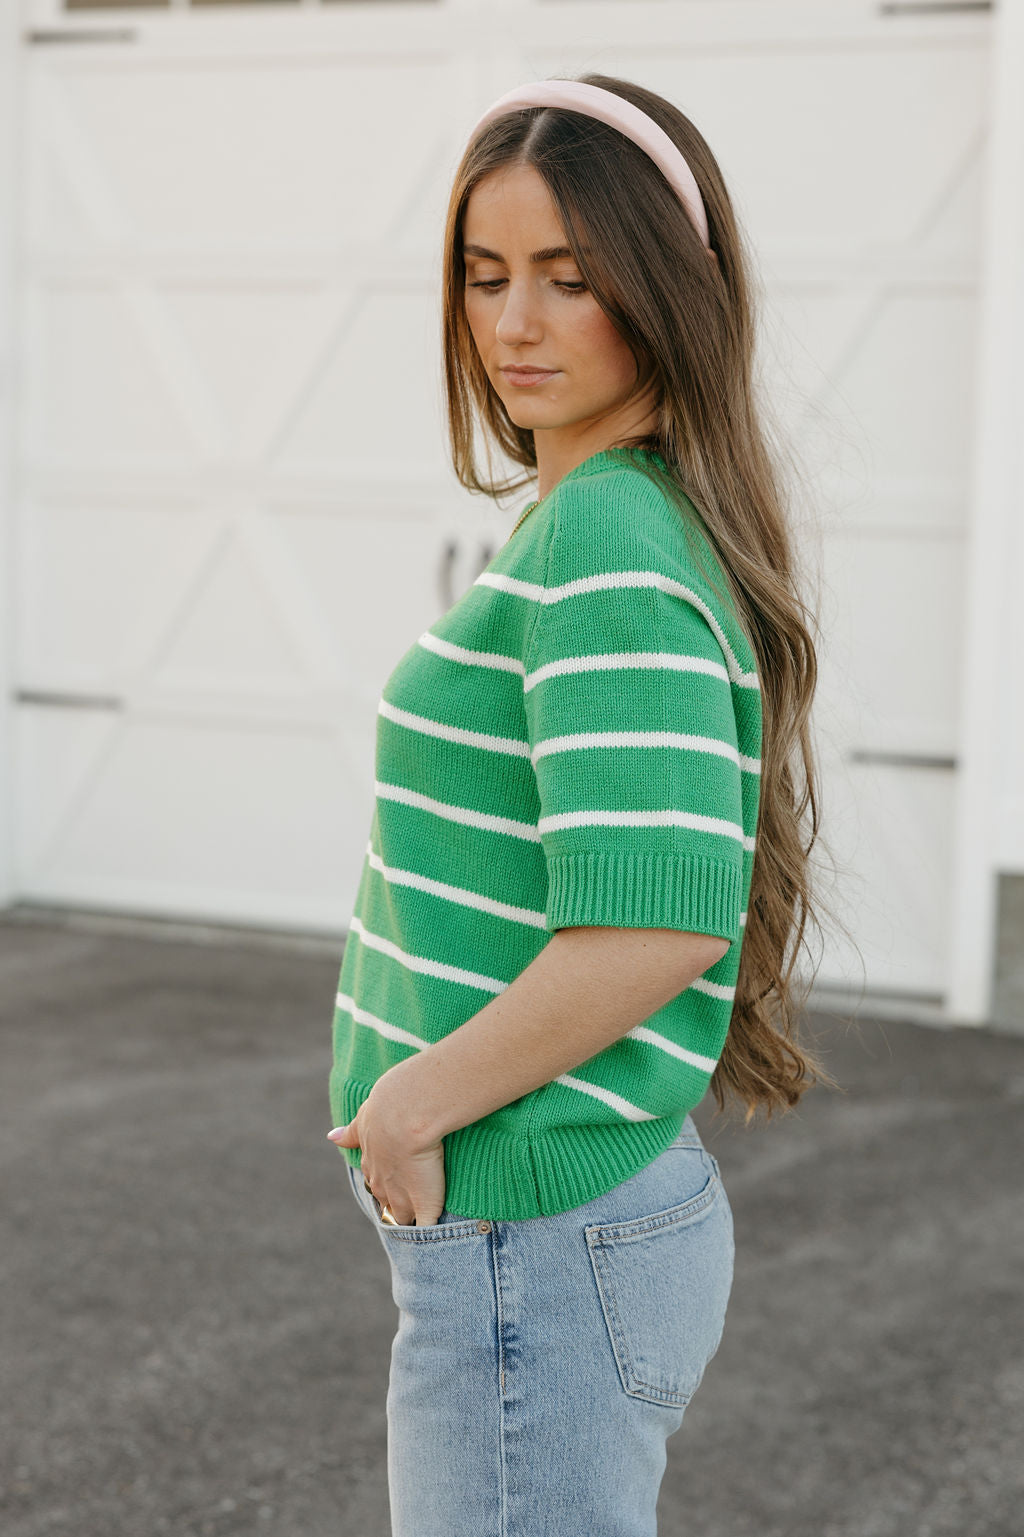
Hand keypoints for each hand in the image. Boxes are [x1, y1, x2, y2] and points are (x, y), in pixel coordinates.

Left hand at [326, 1065, 446, 1226]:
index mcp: (370, 1165)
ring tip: (422, 1228)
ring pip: (403, 1219)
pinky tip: (439, 1238)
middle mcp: (382, 1186)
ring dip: (411, 1222)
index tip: (394, 1187)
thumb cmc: (386, 1109)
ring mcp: (402, 1198)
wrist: (403, 1115)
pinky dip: (431, 1235)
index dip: (386, 1187)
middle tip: (408, 1208)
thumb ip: (350, 1133)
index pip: (376, 1183)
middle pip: (387, 1205)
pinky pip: (426, 1228)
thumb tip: (331, 1137)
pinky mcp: (424, 1205)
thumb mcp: (363, 1119)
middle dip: (395, 1208)